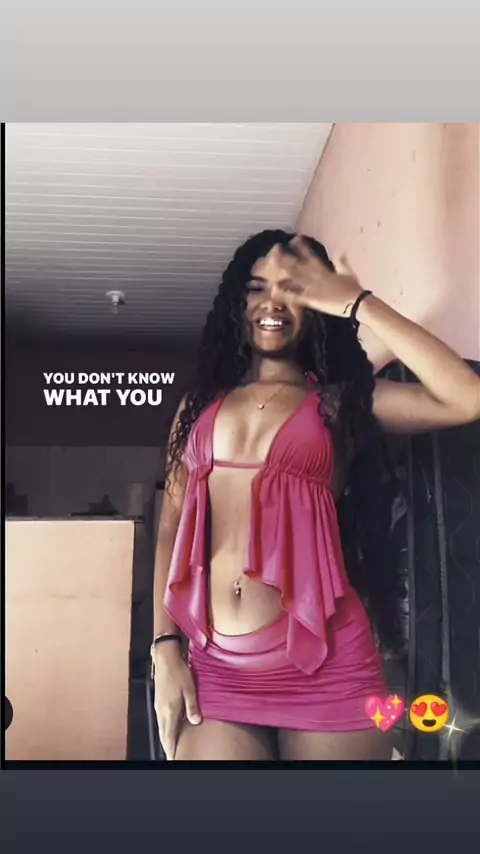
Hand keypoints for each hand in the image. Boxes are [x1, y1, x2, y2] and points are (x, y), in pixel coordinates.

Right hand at [153, 642, 201, 760]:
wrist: (165, 658)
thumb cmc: (178, 671)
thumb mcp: (190, 689)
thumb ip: (192, 707)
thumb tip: (196, 721)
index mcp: (169, 710)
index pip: (169, 736)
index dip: (171, 748)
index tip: (174, 757)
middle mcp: (161, 710)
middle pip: (163, 735)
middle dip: (168, 747)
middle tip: (173, 756)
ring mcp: (158, 706)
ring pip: (161, 728)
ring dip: (166, 738)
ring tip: (171, 746)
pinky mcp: (159, 701)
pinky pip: (161, 721)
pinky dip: (165, 729)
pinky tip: (170, 729)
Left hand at [274, 236, 363, 318]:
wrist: (356, 302)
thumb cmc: (353, 289)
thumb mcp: (347, 273)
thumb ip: (342, 262)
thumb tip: (341, 251)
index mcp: (322, 268)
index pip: (309, 254)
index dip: (301, 246)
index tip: (294, 238)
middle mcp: (314, 275)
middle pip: (296, 263)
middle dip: (285, 256)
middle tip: (275, 249)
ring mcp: (311, 286)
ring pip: (292, 276)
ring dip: (281, 271)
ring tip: (269, 268)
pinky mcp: (310, 298)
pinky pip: (294, 295)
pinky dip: (285, 292)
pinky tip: (274, 289)